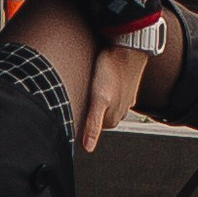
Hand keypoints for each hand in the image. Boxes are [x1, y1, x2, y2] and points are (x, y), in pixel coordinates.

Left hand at [80, 39, 150, 156]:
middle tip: (76, 96)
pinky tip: (98, 81)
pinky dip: (105, 90)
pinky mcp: (125, 88)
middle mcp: (120, 113)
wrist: (127, 48)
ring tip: (86, 88)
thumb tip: (88, 148)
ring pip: (103, 105)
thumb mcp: (98, 99)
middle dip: (86, 110)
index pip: (89, 128)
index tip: (70, 108)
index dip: (78, 119)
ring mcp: (124, 100)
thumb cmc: (110, 71)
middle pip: (96, 117)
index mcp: (112, 121)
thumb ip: (93, 124)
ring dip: (95, 100)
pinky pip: (111, 92)